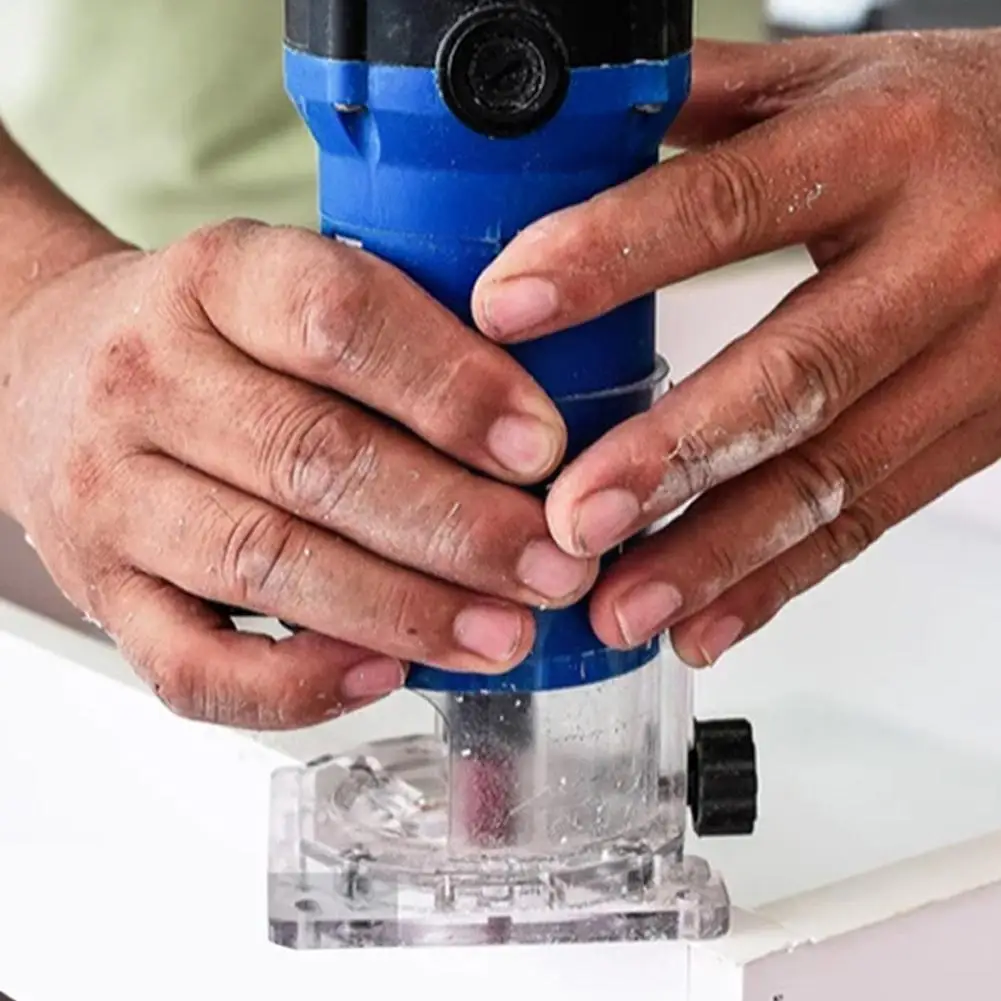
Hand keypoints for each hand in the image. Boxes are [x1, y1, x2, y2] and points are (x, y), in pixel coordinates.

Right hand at [0, 220, 594, 728]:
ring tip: (503, 632)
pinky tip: (384, 675)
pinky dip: (298, 685)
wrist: (48, 369)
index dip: (451, 389)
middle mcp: (148, 380)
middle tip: (553, 566)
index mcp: (216, 279)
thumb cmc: (204, 337)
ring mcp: (112, 496)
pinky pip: (193, 667)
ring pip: (268, 564)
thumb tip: (534, 440)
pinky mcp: (102, 595)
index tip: (542, 449)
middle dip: (457, 527)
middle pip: (315, 459)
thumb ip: (394, 338)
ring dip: (405, 610)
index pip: (337, 319)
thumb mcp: (282, 287)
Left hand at [472, 32, 1000, 666]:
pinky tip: (704, 624)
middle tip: (573, 520)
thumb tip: (565, 111)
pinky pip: (869, 521)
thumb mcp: (830, 84)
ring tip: (621, 605)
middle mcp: (943, 260)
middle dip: (674, 458)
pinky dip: (779, 583)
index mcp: (885, 147)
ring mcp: (973, 362)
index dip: (613, 255)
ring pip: (832, 477)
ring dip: (718, 556)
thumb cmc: (950, 122)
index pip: (729, 203)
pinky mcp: (976, 436)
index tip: (509, 308)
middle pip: (796, 375)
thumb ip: (702, 103)